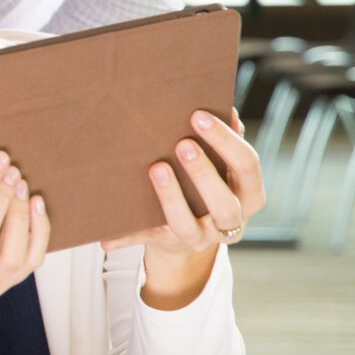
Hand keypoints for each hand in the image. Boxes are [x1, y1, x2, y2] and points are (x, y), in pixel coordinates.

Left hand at [105, 110, 264, 307]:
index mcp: (249, 196)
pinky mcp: (167, 244)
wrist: (188, 236)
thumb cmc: (207, 188)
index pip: (247, 166)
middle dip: (203, 172)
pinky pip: (144, 241)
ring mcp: (200, 238)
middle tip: (182, 144)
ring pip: (187, 225)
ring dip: (171, 197)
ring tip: (156, 168)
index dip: (226, 141)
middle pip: (224, 203)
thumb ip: (224, 144)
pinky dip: (125, 238)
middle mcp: (230, 222)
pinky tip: (106, 237)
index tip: (199, 115)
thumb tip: (228, 109)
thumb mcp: (222, 168)